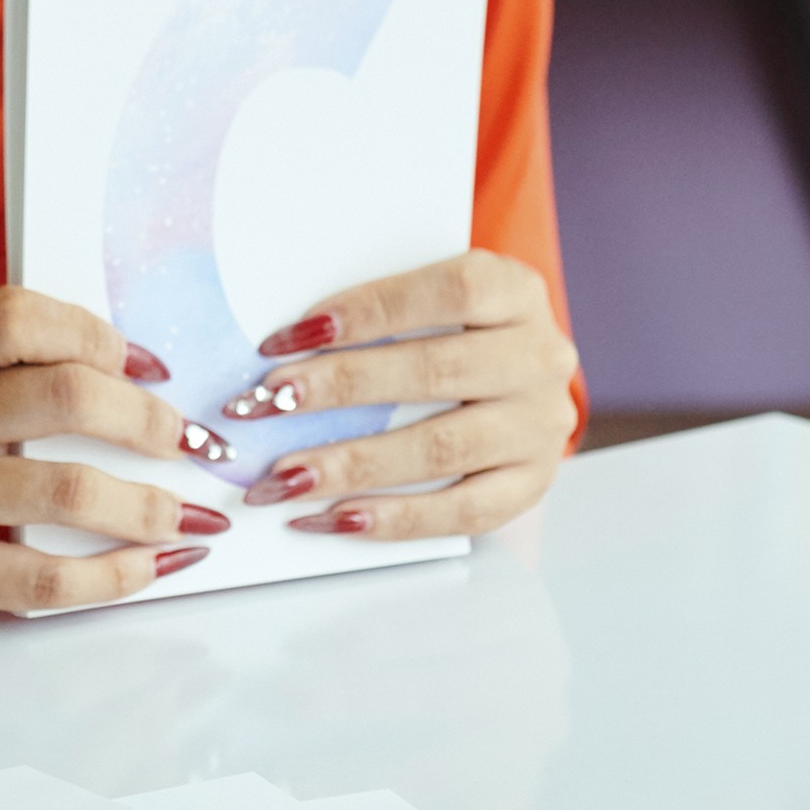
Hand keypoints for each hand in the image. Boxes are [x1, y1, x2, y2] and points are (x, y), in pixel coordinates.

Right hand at [0, 287, 218, 617]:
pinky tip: (144, 568)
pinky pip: (39, 577)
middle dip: (148, 422)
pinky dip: (110, 577)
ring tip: (186, 519)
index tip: (147, 367)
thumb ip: (17, 367)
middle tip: (188, 443)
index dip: (97, 335)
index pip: (18, 318)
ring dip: (148, 508)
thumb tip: (141, 378)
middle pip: (63, 396)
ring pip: (66, 491)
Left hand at [210, 251, 577, 542]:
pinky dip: (395, 518)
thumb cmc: (454, 333)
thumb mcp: (431, 301)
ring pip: (443, 447)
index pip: (449, 290)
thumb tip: (285, 345)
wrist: (520, 382)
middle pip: (436, 370)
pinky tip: (337, 519)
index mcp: (515, 291)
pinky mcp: (530, 484)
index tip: (290, 336)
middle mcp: (539, 357)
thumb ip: (376, 311)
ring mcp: (541, 426)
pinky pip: (463, 511)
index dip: (368, 311)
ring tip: (286, 477)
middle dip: (341, 388)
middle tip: (268, 405)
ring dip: (354, 464)